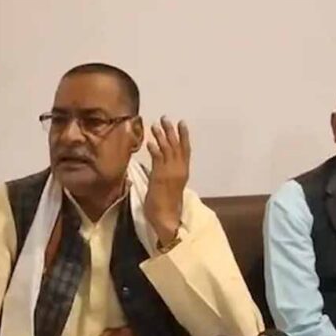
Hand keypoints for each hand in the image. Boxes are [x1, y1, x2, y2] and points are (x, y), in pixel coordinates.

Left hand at [145, 116, 190, 244]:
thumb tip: (162, 163)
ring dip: (161, 136)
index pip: (186, 149)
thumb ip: (168, 172)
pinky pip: (157, 160)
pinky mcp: (160, 177)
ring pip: (167, 150)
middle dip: (171, 131)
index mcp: (183, 172)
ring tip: (155, 125)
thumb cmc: (167, 204)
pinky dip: (154, 150)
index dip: (184, 136)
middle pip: (176, 146)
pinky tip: (149, 142)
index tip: (181, 123)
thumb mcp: (170, 185)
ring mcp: (170, 173)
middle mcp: (179, 170)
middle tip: (165, 118)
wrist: (167, 218)